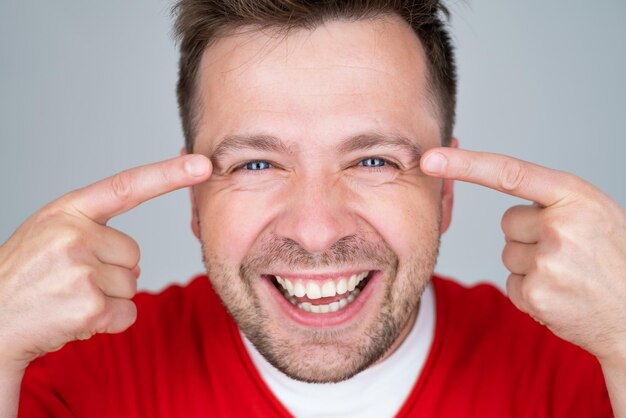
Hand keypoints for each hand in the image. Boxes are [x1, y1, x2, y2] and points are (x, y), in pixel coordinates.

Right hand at [0, 154, 210, 371]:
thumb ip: (91, 230)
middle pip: (134, 254)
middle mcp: (74, 234)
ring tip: (67, 298)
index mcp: (67, 211)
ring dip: (108, 298)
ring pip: (132, 284)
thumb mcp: (49, 234)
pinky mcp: (89, 304)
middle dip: (112, 272)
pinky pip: (128, 312)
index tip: (202, 165)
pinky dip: (109, 321)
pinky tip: (75, 318)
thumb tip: (136, 260)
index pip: (126, 186)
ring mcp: (82, 269)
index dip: (168, 174)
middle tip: (70, 281)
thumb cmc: (25, 277)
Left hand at [421, 148, 625, 362]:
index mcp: (574, 196)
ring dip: (531, 265)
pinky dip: (531, 291)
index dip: (465, 164)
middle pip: (507, 222)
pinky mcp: (536, 293)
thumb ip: (552, 200)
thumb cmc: (615, 259)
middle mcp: (559, 225)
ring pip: (508, 254)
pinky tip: (562, 294)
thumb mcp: (594, 213)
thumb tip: (500, 186)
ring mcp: (547, 261)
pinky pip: (511, 283)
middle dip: (529, 236)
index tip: (431, 159)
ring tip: (569, 275)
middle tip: (568, 252)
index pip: (509, 172)